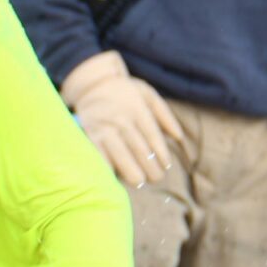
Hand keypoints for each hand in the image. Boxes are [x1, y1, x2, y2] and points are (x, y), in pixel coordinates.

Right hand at [60, 51, 191, 186]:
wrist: (91, 84)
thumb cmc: (124, 91)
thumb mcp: (147, 93)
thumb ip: (164, 114)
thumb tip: (178, 137)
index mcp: (137, 109)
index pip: (153, 137)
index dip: (161, 154)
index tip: (166, 166)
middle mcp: (121, 120)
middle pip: (139, 150)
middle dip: (150, 168)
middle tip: (156, 178)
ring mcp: (104, 129)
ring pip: (121, 156)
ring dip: (132, 172)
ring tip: (140, 182)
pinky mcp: (88, 136)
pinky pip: (99, 157)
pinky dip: (107, 170)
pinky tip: (114, 178)